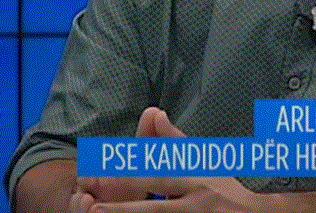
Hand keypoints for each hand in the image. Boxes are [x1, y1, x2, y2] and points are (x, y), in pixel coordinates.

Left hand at [70, 107, 277, 212]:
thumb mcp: (206, 160)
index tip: (98, 171)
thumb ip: (175, 142)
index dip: (126, 173)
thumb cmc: (227, 190)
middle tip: (88, 205)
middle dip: (120, 206)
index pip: (157, 173)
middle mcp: (196, 201)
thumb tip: (153, 113)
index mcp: (195, 177)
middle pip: (152, 205)